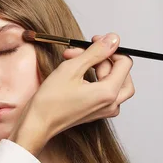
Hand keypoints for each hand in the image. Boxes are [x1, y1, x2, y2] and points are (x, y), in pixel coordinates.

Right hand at [10, 33, 133, 154]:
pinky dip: (95, 81)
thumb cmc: (50, 100)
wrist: (37, 123)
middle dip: (101, 59)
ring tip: (75, 64)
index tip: (94, 42)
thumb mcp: (72, 68)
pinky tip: (78, 77)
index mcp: (108, 93)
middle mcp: (111, 103)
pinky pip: (105, 93)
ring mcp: (104, 110)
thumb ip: (96, 52)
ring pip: (114, 82)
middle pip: (120, 72)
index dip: (110, 48)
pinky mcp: (96, 112)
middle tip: (82, 52)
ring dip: (97, 69)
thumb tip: (112, 39)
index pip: (124, 63)